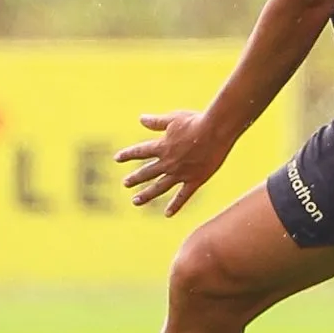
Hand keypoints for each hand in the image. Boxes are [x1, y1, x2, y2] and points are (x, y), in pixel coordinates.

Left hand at [116, 110, 232, 215]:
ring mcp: (180, 173)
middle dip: (135, 178)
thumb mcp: (173, 118)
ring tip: (135, 201)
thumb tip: (140, 119)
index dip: (127, 154)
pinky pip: (183, 196)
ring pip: (159, 187)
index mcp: (162, 146)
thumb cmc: (195, 121)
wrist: (215, 131)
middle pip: (147, 172)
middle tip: (125, 183)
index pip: (139, 152)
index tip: (117, 158)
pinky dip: (175, 205)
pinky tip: (167, 214)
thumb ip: (156, 122)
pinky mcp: (194, 180)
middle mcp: (168, 162)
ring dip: (146, 194)